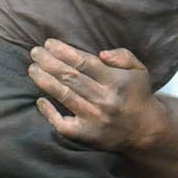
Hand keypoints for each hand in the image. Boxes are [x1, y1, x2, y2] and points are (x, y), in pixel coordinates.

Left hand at [29, 40, 164, 154]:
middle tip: (34, 52)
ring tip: (32, 69)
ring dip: (44, 81)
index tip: (49, 43)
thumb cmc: (138, 95)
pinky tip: (40, 100)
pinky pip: (63, 124)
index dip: (63, 51)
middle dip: (48, 62)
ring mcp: (94, 118)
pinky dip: (49, 112)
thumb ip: (123, 56)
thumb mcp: (139, 70)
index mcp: (116, 81)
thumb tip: (101, 53)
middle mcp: (104, 99)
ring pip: (64, 95)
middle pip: (70, 77)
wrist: (145, 131)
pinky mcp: (86, 134)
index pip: (84, 62)